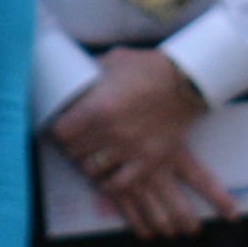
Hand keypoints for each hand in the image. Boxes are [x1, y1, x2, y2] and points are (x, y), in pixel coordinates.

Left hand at [51, 46, 216, 236]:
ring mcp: (130, 150)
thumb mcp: (111, 62)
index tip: (64, 129)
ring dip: (90, 164)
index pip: (61, 132)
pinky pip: (119, 184)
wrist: (186, 81)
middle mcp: (111, 132)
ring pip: (93, 170)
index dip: (61, 131)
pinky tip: (107, 178)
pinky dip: (110, 184)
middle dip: (74, 147)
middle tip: (78, 142)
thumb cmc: (147, 68)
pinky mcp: (149, 161)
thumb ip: (89, 75)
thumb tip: (69, 78)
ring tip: (92, 157)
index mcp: (97, 108)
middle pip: (75, 152)